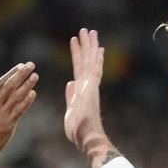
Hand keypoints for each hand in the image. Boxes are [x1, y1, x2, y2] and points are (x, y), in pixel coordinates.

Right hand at [0, 62, 38, 160]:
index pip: (1, 82)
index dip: (12, 73)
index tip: (22, 65)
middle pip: (10, 86)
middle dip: (21, 74)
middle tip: (31, 65)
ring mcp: (1, 115)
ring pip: (16, 97)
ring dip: (27, 85)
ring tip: (35, 76)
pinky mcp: (8, 126)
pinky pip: (19, 111)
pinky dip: (26, 101)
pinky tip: (33, 94)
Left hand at [63, 29, 109, 156]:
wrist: (86, 137)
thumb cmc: (78, 130)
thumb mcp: (70, 109)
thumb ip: (71, 95)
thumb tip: (70, 83)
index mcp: (81, 90)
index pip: (81, 69)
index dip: (80, 56)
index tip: (81, 45)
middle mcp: (88, 85)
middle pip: (87, 61)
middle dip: (86, 45)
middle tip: (87, 30)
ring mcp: (91, 86)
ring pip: (91, 61)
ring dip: (90, 45)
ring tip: (89, 31)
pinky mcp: (92, 88)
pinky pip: (94, 69)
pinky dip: (95, 57)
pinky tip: (97, 46)